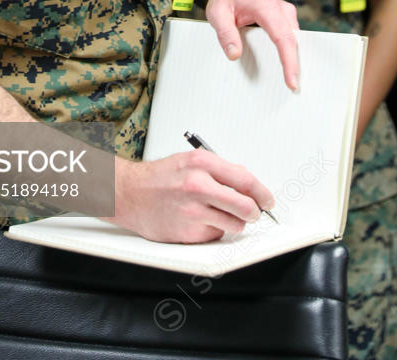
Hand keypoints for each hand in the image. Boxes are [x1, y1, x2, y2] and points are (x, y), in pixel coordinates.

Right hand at [110, 151, 274, 242]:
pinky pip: (215, 235)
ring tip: (221, 215)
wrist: (128, 193)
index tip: (268, 199)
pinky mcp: (187, 232)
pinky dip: (214, 230)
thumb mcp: (190, 160)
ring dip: (235, 222)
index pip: (245, 180)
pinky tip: (200, 221)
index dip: (262, 192)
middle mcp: (198, 186)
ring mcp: (193, 211)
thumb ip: (219, 170)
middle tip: (255, 213)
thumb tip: (247, 184)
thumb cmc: (158, 177)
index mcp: (201, 164)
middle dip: (255, 212)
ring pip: (234, 224)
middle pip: (245, 206)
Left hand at [206, 0, 298, 89]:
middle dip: (295, 66)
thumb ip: (225, 33)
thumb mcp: (217, 13)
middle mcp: (281, 9)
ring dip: (293, 59)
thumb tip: (234, 54)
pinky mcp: (286, 19)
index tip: (292, 81)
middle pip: (293, 42)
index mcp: (265, 7)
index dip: (289, 61)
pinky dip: (289, 52)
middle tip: (293, 89)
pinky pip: (291, 38)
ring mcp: (286, 13)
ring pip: (294, 41)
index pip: (282, 37)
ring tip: (290, 81)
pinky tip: (286, 67)